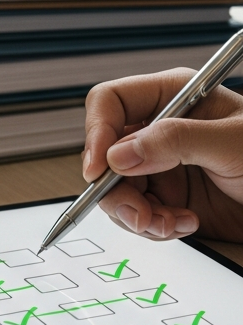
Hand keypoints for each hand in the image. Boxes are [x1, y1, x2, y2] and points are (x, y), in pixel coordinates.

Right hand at [83, 68, 242, 242]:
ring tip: (169, 223)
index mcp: (174, 97)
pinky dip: (153, 227)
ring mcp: (160, 167)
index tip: (99, 168)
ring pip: (114, 190)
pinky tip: (185, 223)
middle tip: (139, 212)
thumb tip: (120, 153)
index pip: (110, 102)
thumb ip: (176, 142)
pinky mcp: (166, 199)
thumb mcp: (233, 144)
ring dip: (136, 214)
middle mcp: (160, 131)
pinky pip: (134, 215)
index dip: (96, 132)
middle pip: (103, 154)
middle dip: (115, 189)